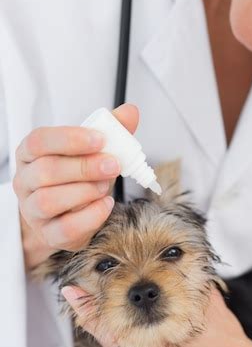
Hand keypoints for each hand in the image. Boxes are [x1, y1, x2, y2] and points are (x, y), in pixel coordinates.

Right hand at [14, 104, 138, 269]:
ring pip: (49, 201)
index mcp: (31, 153)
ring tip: (105, 186)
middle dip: (84, 167)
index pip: (39, 141)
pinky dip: (91, 216)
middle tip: (113, 164)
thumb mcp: (92, 148)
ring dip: (85, 191)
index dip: (69, 138)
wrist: (68, 212)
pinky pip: (65, 229)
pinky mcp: (48, 234)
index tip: (100, 139)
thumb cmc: (77, 174)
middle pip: (46, 171)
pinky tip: (105, 204)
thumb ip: (112, 129)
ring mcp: (33, 210)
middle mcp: (25, 181)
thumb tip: (130, 111)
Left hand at [62, 285, 251, 346]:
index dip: (87, 304)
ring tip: (111, 307)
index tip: (72, 290)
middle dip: (98, 312)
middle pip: (104, 335)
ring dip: (109, 327)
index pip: (106, 322)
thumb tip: (172, 255)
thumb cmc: (227, 343)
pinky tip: (128, 328)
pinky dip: (120, 342)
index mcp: (151, 345)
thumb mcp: (205, 301)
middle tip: (87, 292)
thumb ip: (184, 277)